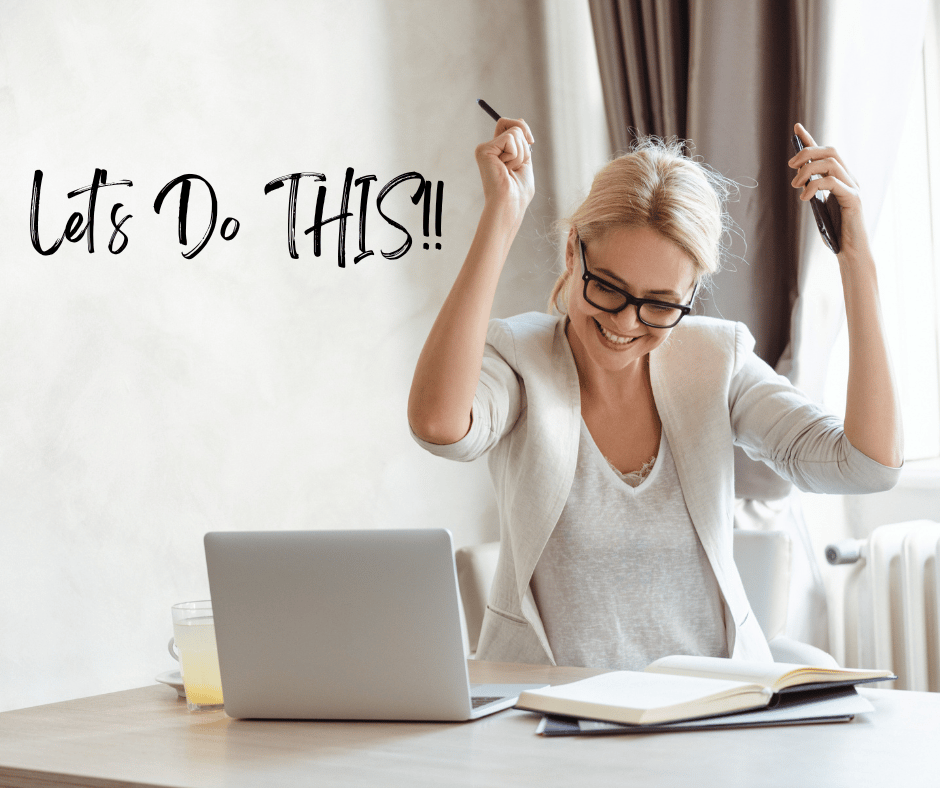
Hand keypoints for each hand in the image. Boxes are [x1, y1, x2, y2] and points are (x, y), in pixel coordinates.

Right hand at [475, 117, 534, 219]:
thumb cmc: (518, 191)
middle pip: (514, 125)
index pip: (511, 126)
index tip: (531, 142)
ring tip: (509, 170)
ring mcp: (484, 148)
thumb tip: (519, 120)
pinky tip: (505, 169)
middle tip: (515, 166)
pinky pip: (510, 139)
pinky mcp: (483, 150)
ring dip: (520, 154)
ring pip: (515, 132)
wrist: (510, 204)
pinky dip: (515, 155)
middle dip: (524, 146)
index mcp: (498, 151)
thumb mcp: (525, 160)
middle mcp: (489, 148)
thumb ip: (521, 141)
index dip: (523, 129)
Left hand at [788, 122, 870, 261]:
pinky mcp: (853, 199)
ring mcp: (853, 187)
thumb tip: (799, 176)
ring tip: (796, 186)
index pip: (825, 152)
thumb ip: (813, 189)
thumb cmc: (834, 230)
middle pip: (830, 151)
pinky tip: (804, 198)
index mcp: (840, 178)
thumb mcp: (818, 205)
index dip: (810, 139)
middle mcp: (849, 178)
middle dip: (807, 154)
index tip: (796, 128)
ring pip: (831, 163)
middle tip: (791, 167)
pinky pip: (833, 182)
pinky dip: (815, 186)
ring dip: (808, 171)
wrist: (849, 250)